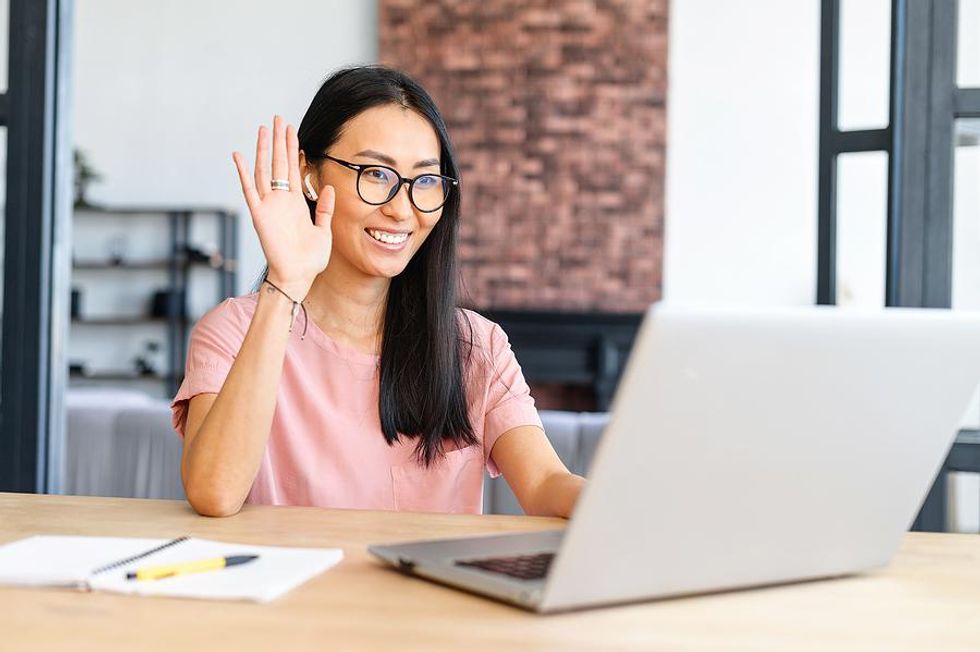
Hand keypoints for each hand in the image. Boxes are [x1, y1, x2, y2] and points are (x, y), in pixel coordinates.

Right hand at [232, 115, 334, 299]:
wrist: (298, 276)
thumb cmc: (311, 260)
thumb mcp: (324, 231)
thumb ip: (325, 209)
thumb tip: (328, 188)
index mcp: (296, 202)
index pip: (293, 170)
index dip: (293, 150)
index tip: (292, 132)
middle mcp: (281, 200)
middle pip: (279, 163)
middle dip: (280, 141)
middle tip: (279, 119)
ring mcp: (269, 205)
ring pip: (264, 171)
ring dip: (264, 150)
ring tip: (264, 128)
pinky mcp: (259, 214)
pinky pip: (249, 190)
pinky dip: (243, 172)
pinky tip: (239, 155)